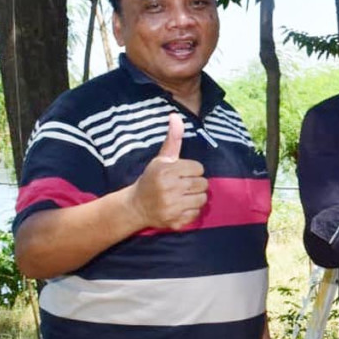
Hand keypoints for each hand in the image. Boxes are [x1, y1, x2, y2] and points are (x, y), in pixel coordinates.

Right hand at [130, 113, 207, 229]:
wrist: (136, 206)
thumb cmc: (151, 179)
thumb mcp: (161, 159)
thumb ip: (173, 139)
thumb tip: (176, 116)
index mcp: (166, 171)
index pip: (199, 168)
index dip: (192, 170)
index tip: (181, 173)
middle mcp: (169, 188)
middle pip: (203, 184)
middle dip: (195, 184)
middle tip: (183, 185)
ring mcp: (172, 207)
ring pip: (202, 199)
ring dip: (195, 197)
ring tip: (183, 195)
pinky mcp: (175, 222)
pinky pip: (197, 214)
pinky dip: (191, 211)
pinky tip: (180, 207)